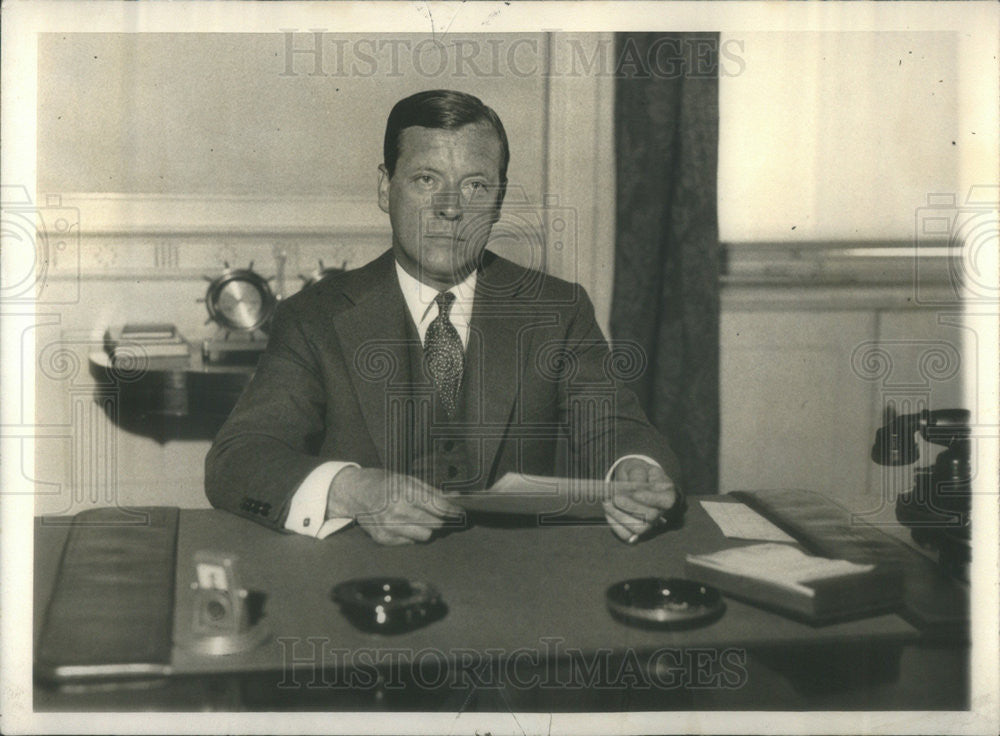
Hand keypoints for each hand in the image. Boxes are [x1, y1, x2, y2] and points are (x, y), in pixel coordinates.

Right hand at [327, 467, 461, 544]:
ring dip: (428, 529)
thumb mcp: (408, 480)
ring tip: (421, 520)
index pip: (439, 507)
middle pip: (435, 524)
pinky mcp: (383, 539)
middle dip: (441, 520)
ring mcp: (389, 526)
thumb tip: (456, 500)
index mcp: (405, 491)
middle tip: (443, 516)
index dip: (454, 511)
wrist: (356, 493)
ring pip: (425, 536)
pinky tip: (404, 525)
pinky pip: (410, 542)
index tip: (462, 513)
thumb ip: (432, 492)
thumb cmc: (385, 483)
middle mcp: (397, 510)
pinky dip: (412, 535)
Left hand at [603, 458, 680, 543]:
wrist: (632, 483)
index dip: (651, 499)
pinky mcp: (636, 532)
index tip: (635, 492)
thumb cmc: (638, 475)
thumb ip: (637, 474)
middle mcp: (661, 512)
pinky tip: (608, 510)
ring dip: (620, 516)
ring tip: (607, 502)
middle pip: (651, 517)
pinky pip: (627, 535)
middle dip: (631, 507)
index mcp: (667, 494)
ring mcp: (650, 524)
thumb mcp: (639, 467)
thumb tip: (633, 484)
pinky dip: (615, 524)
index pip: (667, 501)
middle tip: (614, 497)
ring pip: (638, 529)